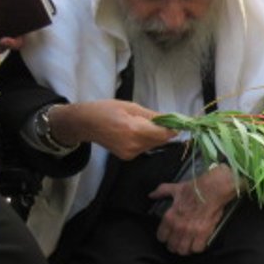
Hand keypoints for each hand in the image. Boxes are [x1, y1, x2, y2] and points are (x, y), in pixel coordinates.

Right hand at [47, 99, 174, 159]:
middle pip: (160, 141)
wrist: (84, 124)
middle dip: (164, 130)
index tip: (179, 121)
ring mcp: (130, 154)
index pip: (164, 134)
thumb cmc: (106, 110)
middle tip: (160, 118)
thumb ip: (152, 115)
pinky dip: (145, 140)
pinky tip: (135, 132)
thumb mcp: (131, 106)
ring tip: (142, 123)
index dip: (174, 128)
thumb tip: (172, 118)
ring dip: (155, 135)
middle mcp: (134, 146)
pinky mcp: (127, 157)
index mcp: (135, 130)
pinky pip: (144, 148)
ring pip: (154, 145)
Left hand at [150, 165, 238, 255]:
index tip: (168, 236)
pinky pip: (197, 249)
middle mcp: (178, 227)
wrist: (212, 190)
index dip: (164, 238)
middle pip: (172, 247)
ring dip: (185, 249)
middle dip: (174, 246)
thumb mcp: (174, 188)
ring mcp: (191, 232)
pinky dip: (197, 248)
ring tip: (187, 246)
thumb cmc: (193, 189)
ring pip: (183, 250)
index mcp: (169, 217)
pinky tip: (198, 244)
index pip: (161, 237)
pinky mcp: (203, 233)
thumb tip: (151, 195)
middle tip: (178, 243)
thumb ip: (161, 192)